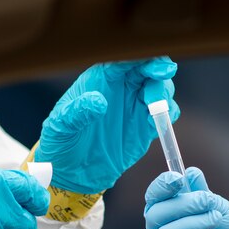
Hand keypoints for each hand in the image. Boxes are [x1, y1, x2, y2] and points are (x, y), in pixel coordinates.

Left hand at [38, 58, 179, 193]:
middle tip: (161, 79)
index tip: (153, 64)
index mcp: (101, 78)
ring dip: (164, 92)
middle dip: (159, 69)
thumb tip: (98, 102)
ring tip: (155, 107)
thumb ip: (78, 112)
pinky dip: (167, 114)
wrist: (70, 172)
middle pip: (148, 67)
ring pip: (160, 87)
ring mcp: (134, 105)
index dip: (141, 57)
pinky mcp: (144, 126)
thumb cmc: (61, 142)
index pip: (124, 58)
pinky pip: (164, 112)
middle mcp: (121, 87)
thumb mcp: (61, 126)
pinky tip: (155, 123)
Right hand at [144, 167, 228, 228]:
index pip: (153, 197)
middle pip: (154, 215)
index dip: (160, 186)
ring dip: (190, 224)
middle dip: (182, 204)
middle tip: (207, 202)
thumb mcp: (221, 209)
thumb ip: (204, 193)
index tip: (177, 178)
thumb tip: (190, 172)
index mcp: (168, 214)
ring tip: (214, 220)